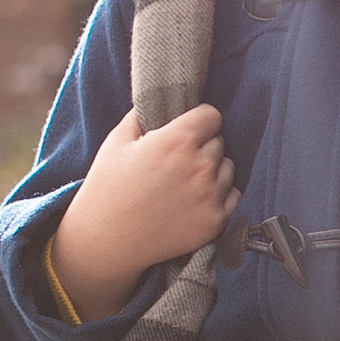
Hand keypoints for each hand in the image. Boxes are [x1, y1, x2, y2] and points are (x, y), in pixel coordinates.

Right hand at [48, 104, 237, 318]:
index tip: (186, 130)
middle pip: (219, 141)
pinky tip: (194, 199)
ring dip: (212, 170)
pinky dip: (219, 194)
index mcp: (177, 141)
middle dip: (202, 146)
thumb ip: (143, 114)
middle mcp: (200, 166)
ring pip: (228, 167)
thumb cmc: (107, 188)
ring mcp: (210, 195)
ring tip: (184, 182)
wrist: (106, 241)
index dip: (198, 121)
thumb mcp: (117, 141)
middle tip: (177, 161)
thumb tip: (162, 99)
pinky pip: (233, 194)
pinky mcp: (215, 221)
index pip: (212, 115)